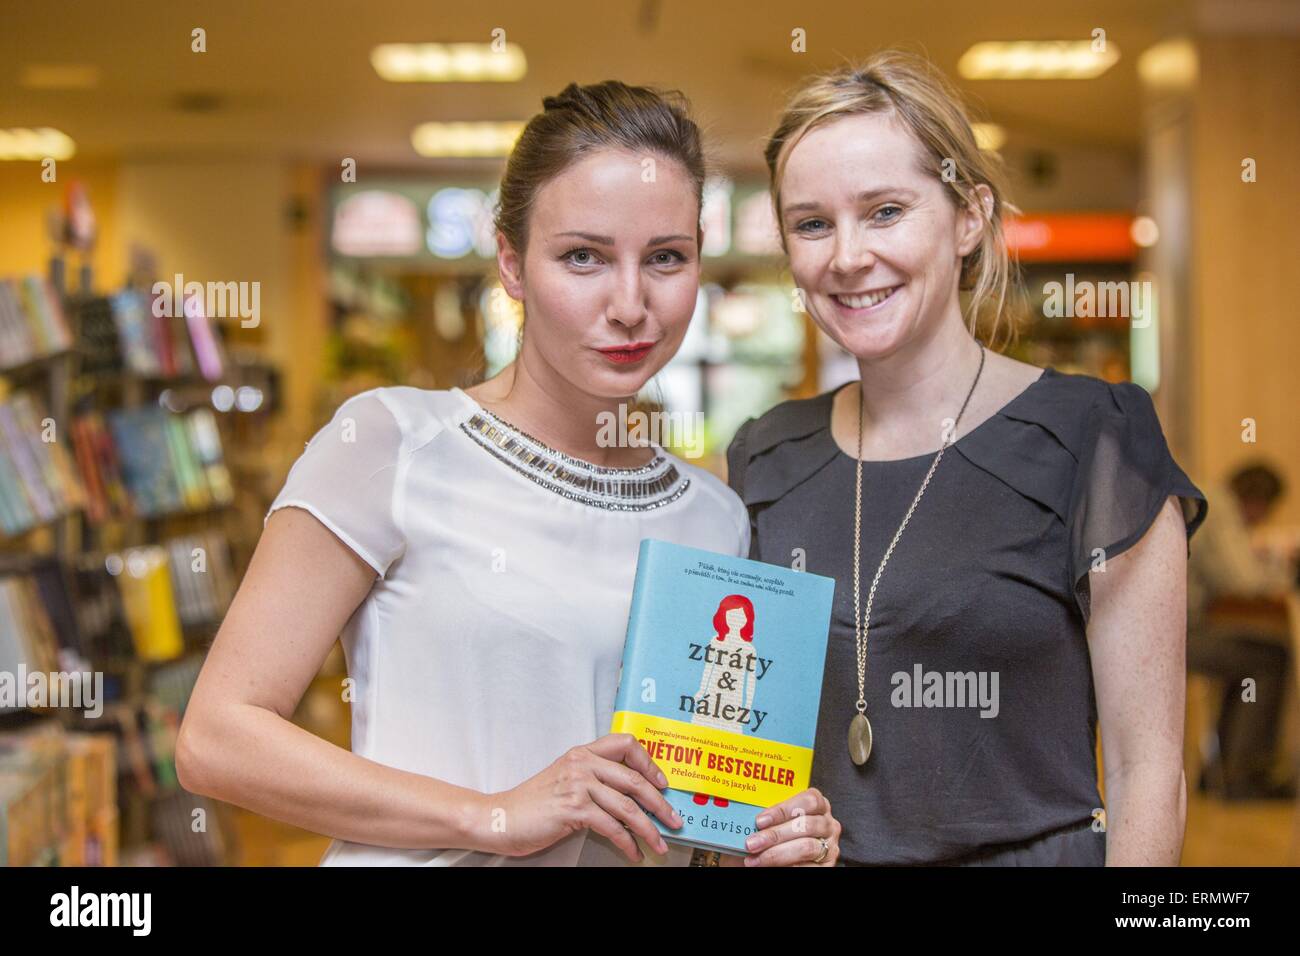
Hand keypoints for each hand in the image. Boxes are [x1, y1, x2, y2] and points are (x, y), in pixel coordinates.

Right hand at [488, 733, 681, 861]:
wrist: (501, 817)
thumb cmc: (534, 803)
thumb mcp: (566, 779)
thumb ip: (594, 778)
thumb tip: (631, 796)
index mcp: (582, 752)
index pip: (626, 743)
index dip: (649, 763)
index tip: (662, 783)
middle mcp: (582, 763)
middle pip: (634, 779)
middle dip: (660, 804)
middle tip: (674, 820)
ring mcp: (577, 784)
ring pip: (627, 806)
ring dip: (649, 829)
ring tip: (659, 843)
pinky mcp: (572, 808)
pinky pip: (611, 826)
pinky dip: (627, 842)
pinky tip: (633, 852)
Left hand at [738, 787, 840, 865]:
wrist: (779, 859)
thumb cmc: (776, 836)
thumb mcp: (773, 821)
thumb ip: (767, 816)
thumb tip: (745, 815)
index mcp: (818, 804)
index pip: (808, 800)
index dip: (782, 810)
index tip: (759, 821)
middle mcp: (828, 824)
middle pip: (804, 825)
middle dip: (774, 835)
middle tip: (751, 843)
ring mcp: (829, 846)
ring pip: (805, 847)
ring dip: (776, 854)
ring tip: (754, 859)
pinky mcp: (827, 866)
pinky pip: (807, 866)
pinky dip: (786, 866)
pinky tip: (768, 867)